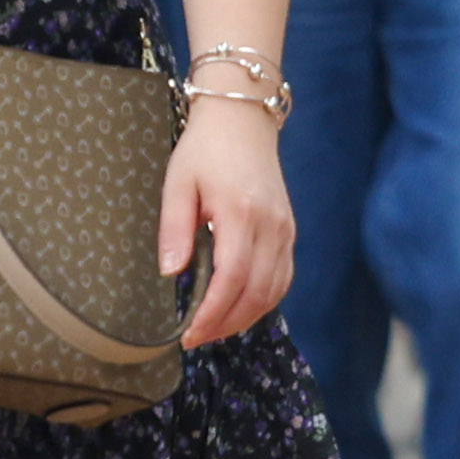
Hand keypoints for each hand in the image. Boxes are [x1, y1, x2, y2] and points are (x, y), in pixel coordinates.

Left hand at [159, 90, 296, 344]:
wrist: (242, 120)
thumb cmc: (205, 149)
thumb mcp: (178, 183)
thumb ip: (174, 229)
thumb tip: (170, 273)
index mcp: (240, 212)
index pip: (232, 278)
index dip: (212, 313)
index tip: (190, 333)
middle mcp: (270, 225)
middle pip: (256, 293)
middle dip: (225, 323)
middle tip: (197, 337)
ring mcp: (285, 229)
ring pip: (273, 291)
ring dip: (245, 317)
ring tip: (214, 328)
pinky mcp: (289, 231)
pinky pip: (283, 277)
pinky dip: (263, 300)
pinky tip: (240, 307)